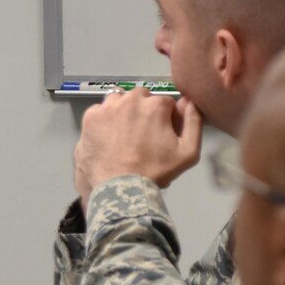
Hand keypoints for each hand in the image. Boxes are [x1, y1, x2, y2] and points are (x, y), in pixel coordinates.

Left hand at [73, 90, 204, 202]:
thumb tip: (188, 101)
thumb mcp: (188, 152)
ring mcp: (108, 106)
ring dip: (124, 111)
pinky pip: (100, 111)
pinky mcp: (90, 116)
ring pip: (120, 101)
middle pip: (142, 98)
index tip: (161, 135)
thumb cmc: (155, 171)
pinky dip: (105, 119)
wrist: (120, 186)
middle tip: (142, 134)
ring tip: (124, 134)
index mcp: (156, 105)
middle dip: (144, 111)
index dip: (166, 119)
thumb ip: (193, 122)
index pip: (165, 103)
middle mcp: (131, 99)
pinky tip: (108, 136)